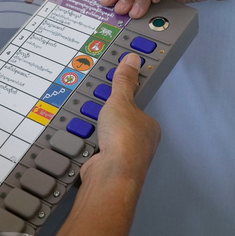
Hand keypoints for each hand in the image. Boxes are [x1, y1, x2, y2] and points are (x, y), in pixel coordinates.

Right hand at [81, 54, 159, 186]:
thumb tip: (132, 61)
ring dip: (95, 131)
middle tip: (97, 111)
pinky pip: (94, 149)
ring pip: (105, 137)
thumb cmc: (124, 142)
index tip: (109, 94)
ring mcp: (124, 157)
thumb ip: (124, 81)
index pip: (136, 106)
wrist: (110, 175)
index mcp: (149, 126)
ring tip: (89, 127)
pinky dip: (88, 144)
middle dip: (105, 117)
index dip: (122, 99)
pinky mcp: (107, 166)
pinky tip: (84, 142)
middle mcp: (140, 143)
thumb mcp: (121, 100)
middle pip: (119, 122)